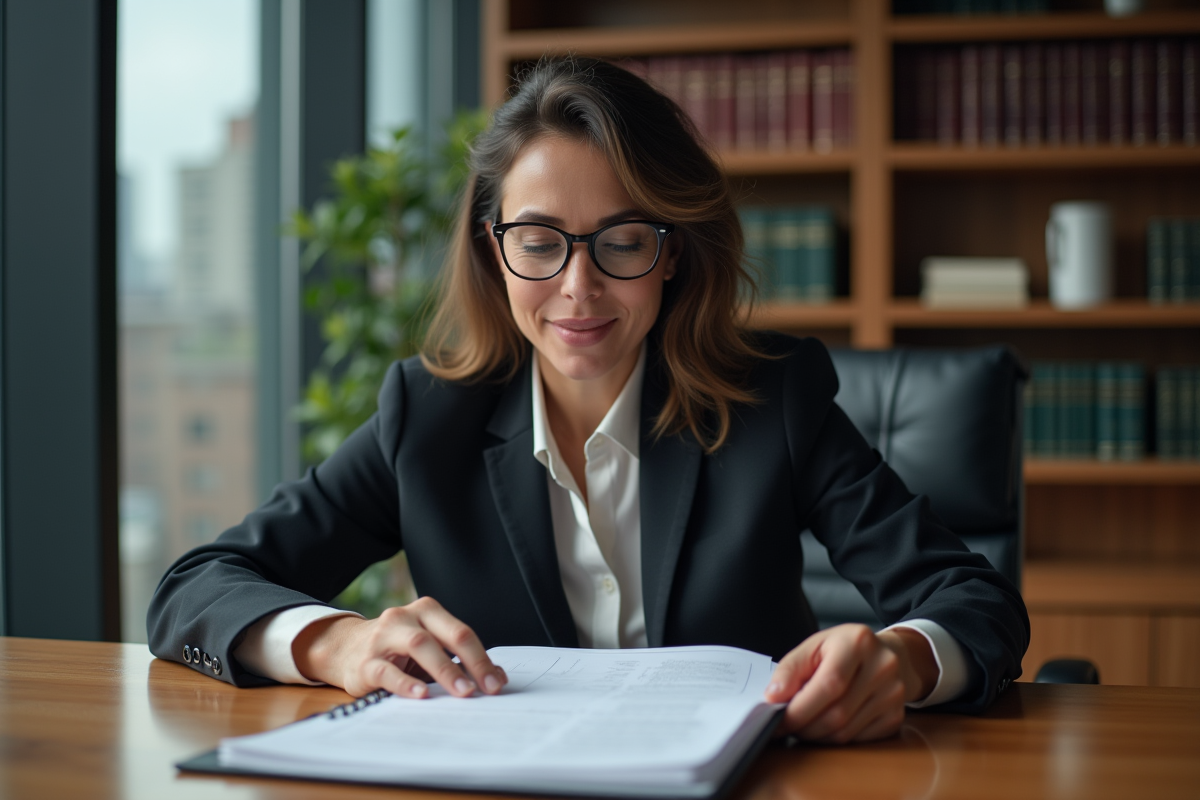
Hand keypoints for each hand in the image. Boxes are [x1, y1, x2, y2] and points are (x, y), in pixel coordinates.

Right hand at [291, 597, 506, 699]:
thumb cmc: (397, 651)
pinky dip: (405, 683)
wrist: (346, 649)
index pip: (461, 632)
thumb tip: (498, 677)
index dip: (482, 658)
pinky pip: (386, 670)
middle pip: (446, 635)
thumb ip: (462, 661)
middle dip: (471, 662)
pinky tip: (420, 695)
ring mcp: (384, 637)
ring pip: (419, 645)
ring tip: (461, 691)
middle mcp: (406, 617)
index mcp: (427, 612)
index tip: (496, 683)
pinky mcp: (365, 662)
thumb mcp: (431, 650)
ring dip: (444, 669)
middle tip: (486, 689)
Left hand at [765, 624, 937, 743]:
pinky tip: (826, 727)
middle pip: (837, 713)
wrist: (888, 654)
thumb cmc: (843, 650)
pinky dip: (836, 739)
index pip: (829, 684)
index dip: (800, 707)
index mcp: (857, 642)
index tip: (778, 719)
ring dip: (817, 736)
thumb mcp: (813, 646)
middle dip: (804, 726)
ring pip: (846, 732)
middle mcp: (882, 667)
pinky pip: (858, 740)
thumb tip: (773, 698)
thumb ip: (790, 669)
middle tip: (787, 726)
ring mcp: (893, 694)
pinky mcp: (896, 717)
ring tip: (804, 725)